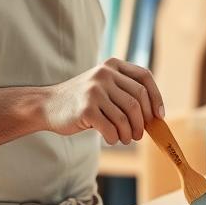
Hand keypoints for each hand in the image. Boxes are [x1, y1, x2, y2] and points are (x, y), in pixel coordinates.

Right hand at [42, 58, 165, 144]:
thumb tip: (154, 115)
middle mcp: (104, 74)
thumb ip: (125, 92)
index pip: (144, 77)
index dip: (156, 97)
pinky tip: (111, 139)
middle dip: (143, 121)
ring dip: (129, 133)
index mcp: (112, 65)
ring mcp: (94, 90)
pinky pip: (111, 128)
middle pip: (137, 100)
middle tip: (139, 134)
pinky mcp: (86, 108)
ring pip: (126, 117)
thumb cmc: (81, 100)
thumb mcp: (103, 86)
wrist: (47, 105)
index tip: (159, 116)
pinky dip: (114, 138)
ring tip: (125, 139)